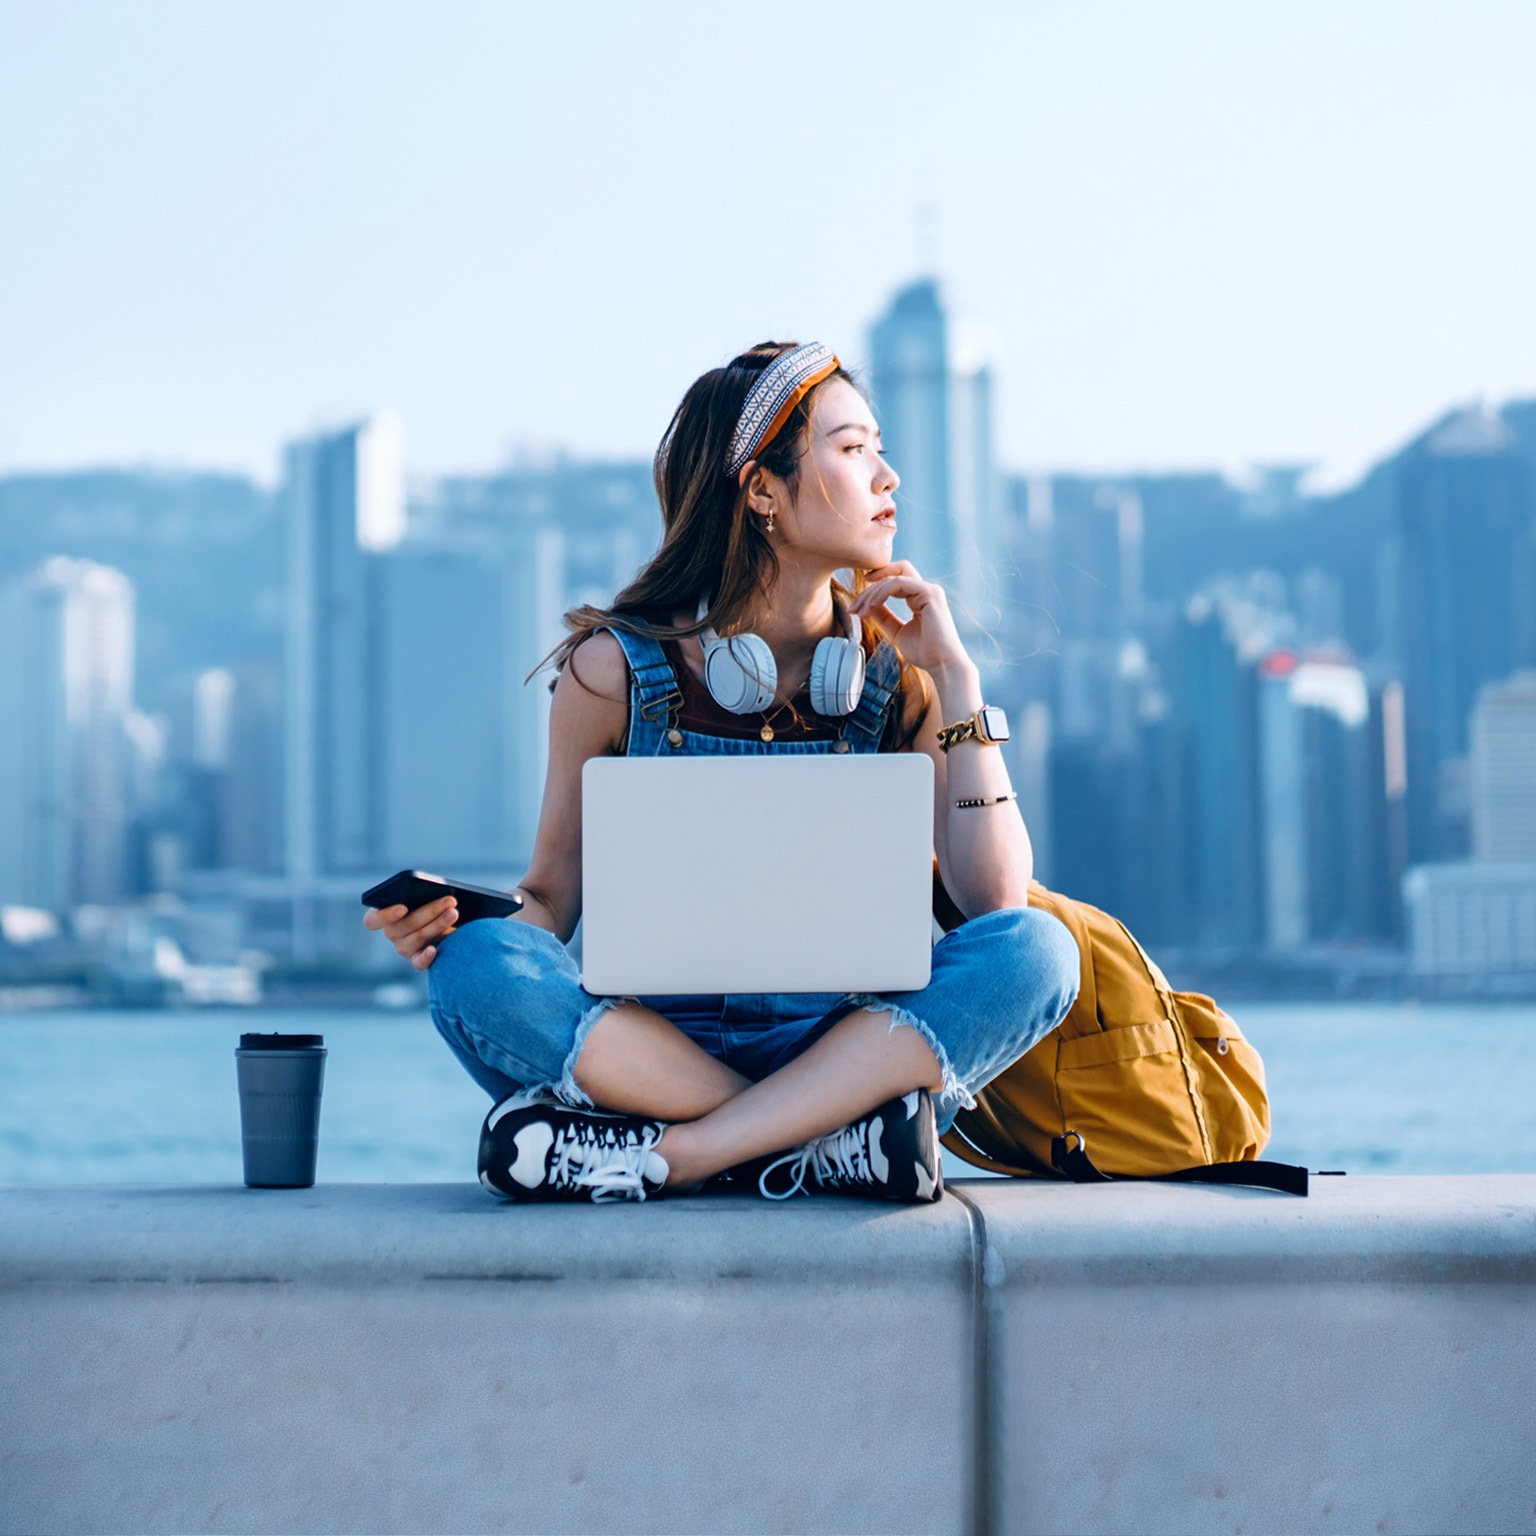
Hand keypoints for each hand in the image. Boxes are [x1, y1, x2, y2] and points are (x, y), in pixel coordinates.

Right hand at [363, 896, 456, 970]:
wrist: (449, 922)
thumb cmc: (432, 903)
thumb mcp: (426, 896)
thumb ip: (423, 893)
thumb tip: (433, 892)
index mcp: (385, 914)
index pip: (372, 920)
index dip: (385, 915)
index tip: (403, 907)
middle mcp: (392, 933)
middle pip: (405, 925)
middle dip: (431, 910)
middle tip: (450, 900)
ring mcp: (404, 948)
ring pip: (418, 937)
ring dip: (438, 924)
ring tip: (454, 912)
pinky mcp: (417, 960)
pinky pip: (419, 962)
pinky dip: (426, 957)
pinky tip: (434, 950)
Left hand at [848, 562, 971, 676]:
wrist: (942, 664)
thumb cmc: (924, 652)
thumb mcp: (896, 631)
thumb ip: (884, 617)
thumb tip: (867, 606)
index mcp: (920, 597)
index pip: (894, 580)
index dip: (874, 586)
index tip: (857, 601)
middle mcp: (926, 590)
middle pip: (892, 574)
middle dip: (869, 588)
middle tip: (853, 608)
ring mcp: (929, 590)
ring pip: (893, 578)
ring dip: (872, 593)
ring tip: (861, 611)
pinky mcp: (930, 593)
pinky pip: (900, 583)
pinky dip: (882, 592)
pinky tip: (872, 606)